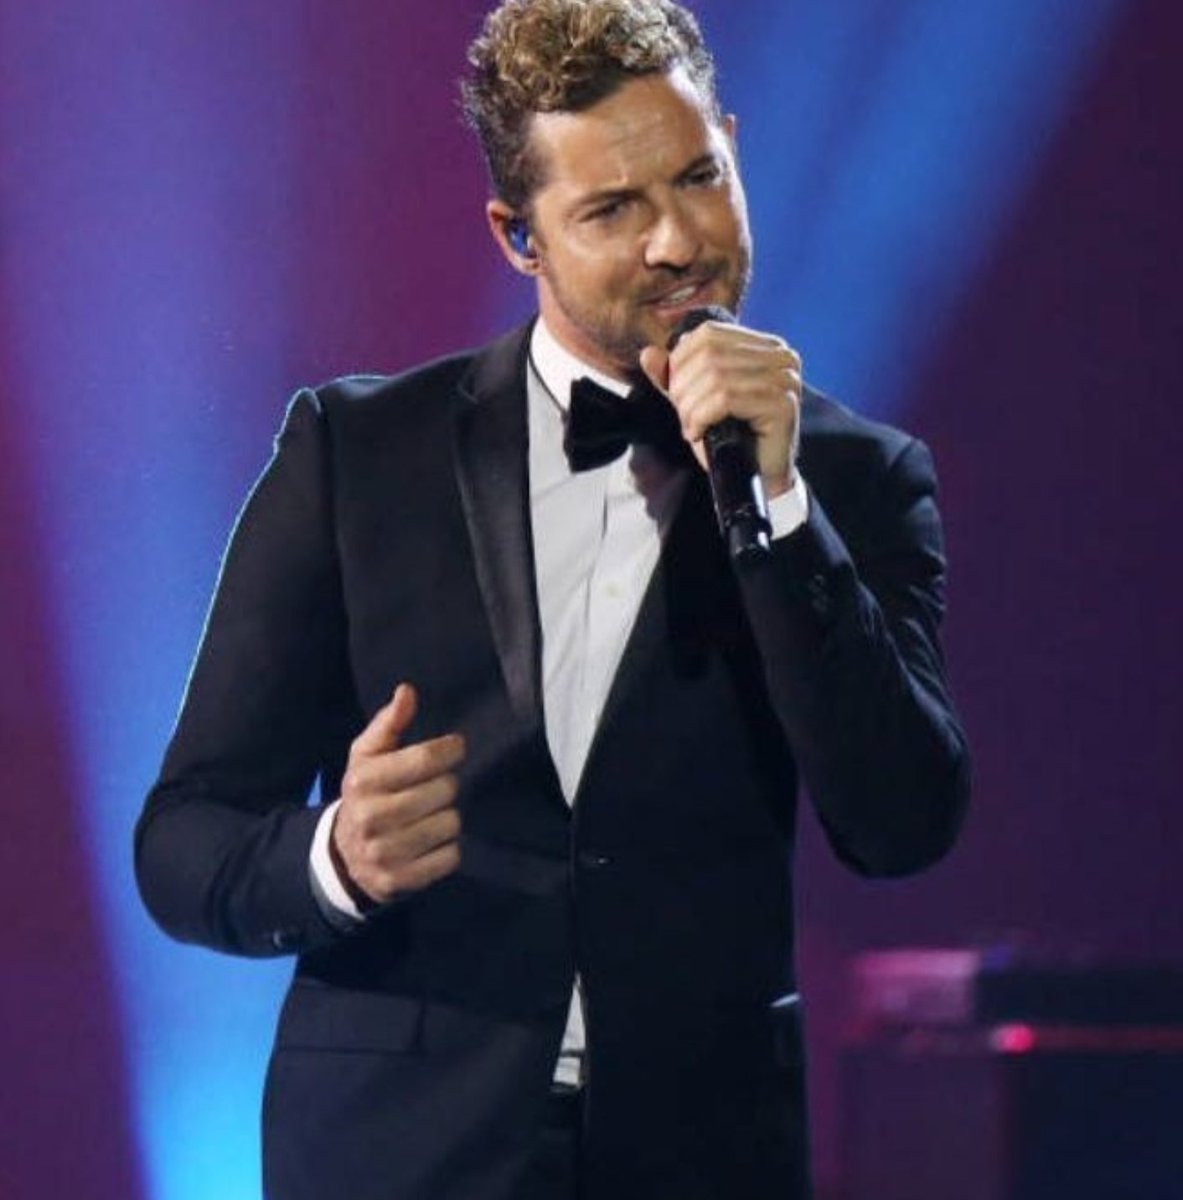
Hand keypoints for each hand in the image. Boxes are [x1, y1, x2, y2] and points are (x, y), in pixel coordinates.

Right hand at [331, 683, 463, 904]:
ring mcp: (384, 853)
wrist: (344, 856)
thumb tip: (407, 691)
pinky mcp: (399, 881)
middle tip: (438, 786)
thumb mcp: (367, 756)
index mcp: (363, 781)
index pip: (425, 759)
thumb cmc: (366, 793)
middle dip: (447, 785)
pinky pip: (450, 858)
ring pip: (450, 824)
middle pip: (443, 791)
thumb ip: (388, 722)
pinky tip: (432, 841)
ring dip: (448, 816)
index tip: (455, 748)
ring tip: (433, 814)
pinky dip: (448, 848)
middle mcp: (371, 817)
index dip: (449, 750)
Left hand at [639, 320, 802, 495]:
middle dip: (684, 387)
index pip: (708, 334)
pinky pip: (726, 399)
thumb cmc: (732, 439)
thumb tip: (647, 354)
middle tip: (683, 416)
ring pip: (716, 377)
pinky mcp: (783, 404)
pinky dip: (701, 417)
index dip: (680, 361)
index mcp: (764, 346)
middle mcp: (781, 356)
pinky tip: (698, 433)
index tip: (676, 394)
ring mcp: (786, 379)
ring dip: (691, 406)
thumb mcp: (697, 402)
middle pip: (710, 354)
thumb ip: (673, 377)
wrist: (759, 479)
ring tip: (690, 427)